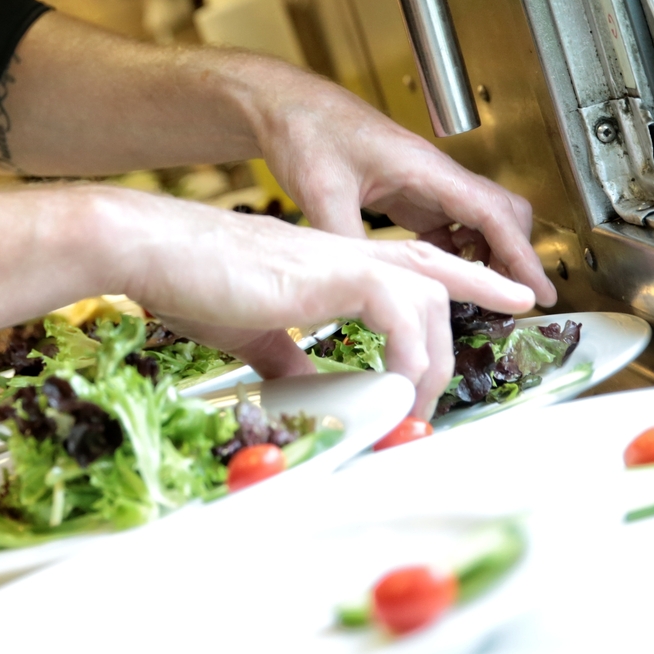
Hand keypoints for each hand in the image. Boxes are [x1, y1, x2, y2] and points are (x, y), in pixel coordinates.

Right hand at [105, 191, 535, 416]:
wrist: (150, 248)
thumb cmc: (188, 282)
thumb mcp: (251, 333)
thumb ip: (289, 359)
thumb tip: (311, 391)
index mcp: (326, 262)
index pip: (410, 262)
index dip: (462, 278)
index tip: (503, 296)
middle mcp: (342, 253)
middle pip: (432, 274)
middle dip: (474, 304)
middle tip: (475, 355)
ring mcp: (337, 258)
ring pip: (426, 293)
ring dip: (432, 355)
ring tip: (416, 405)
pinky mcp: (328, 271)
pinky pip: (398, 309)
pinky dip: (406, 353)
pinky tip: (393, 387)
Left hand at [243, 66, 557, 307]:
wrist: (283, 106)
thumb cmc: (303, 130)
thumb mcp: (320, 191)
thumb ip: (349, 239)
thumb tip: (372, 284)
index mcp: (423, 167)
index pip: (492, 213)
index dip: (521, 256)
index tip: (542, 292)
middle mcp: (432, 174)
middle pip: (501, 214)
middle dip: (513, 256)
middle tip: (511, 300)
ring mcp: (422, 183)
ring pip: (479, 220)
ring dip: (486, 254)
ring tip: (475, 294)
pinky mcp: (406, 192)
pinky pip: (448, 223)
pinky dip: (454, 249)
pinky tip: (433, 270)